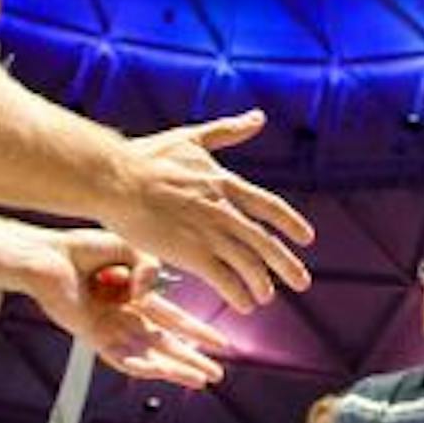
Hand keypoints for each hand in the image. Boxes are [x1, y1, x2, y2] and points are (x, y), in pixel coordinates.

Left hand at [28, 229, 229, 388]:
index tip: (220, 343)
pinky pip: (120, 357)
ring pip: (148, 356)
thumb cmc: (79, 248)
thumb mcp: (131, 247)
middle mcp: (125, 316)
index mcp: (136, 297)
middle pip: (165, 344)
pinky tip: (159, 371)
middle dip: (191, 360)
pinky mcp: (92, 336)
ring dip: (174, 370)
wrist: (46, 255)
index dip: (197, 331)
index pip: (173, 319)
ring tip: (199, 380)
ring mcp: (109, 328)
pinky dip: (141, 365)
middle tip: (216, 374)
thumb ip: (150, 267)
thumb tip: (150, 294)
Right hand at [101, 109, 314, 313]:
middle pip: (265, 242)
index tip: (307, 238)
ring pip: (249, 264)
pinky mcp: (191, 253)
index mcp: (225, 183)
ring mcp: (210, 232)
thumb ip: (228, 130)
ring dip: (261, 284)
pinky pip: (224, 279)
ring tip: (266, 298)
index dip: (290, 224)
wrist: (116, 179)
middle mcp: (224, 209)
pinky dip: (237, 293)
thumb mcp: (193, 139)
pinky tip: (243, 305)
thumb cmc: (146, 157)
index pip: (269, 207)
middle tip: (302, 282)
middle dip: (287, 265)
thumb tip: (259, 117)